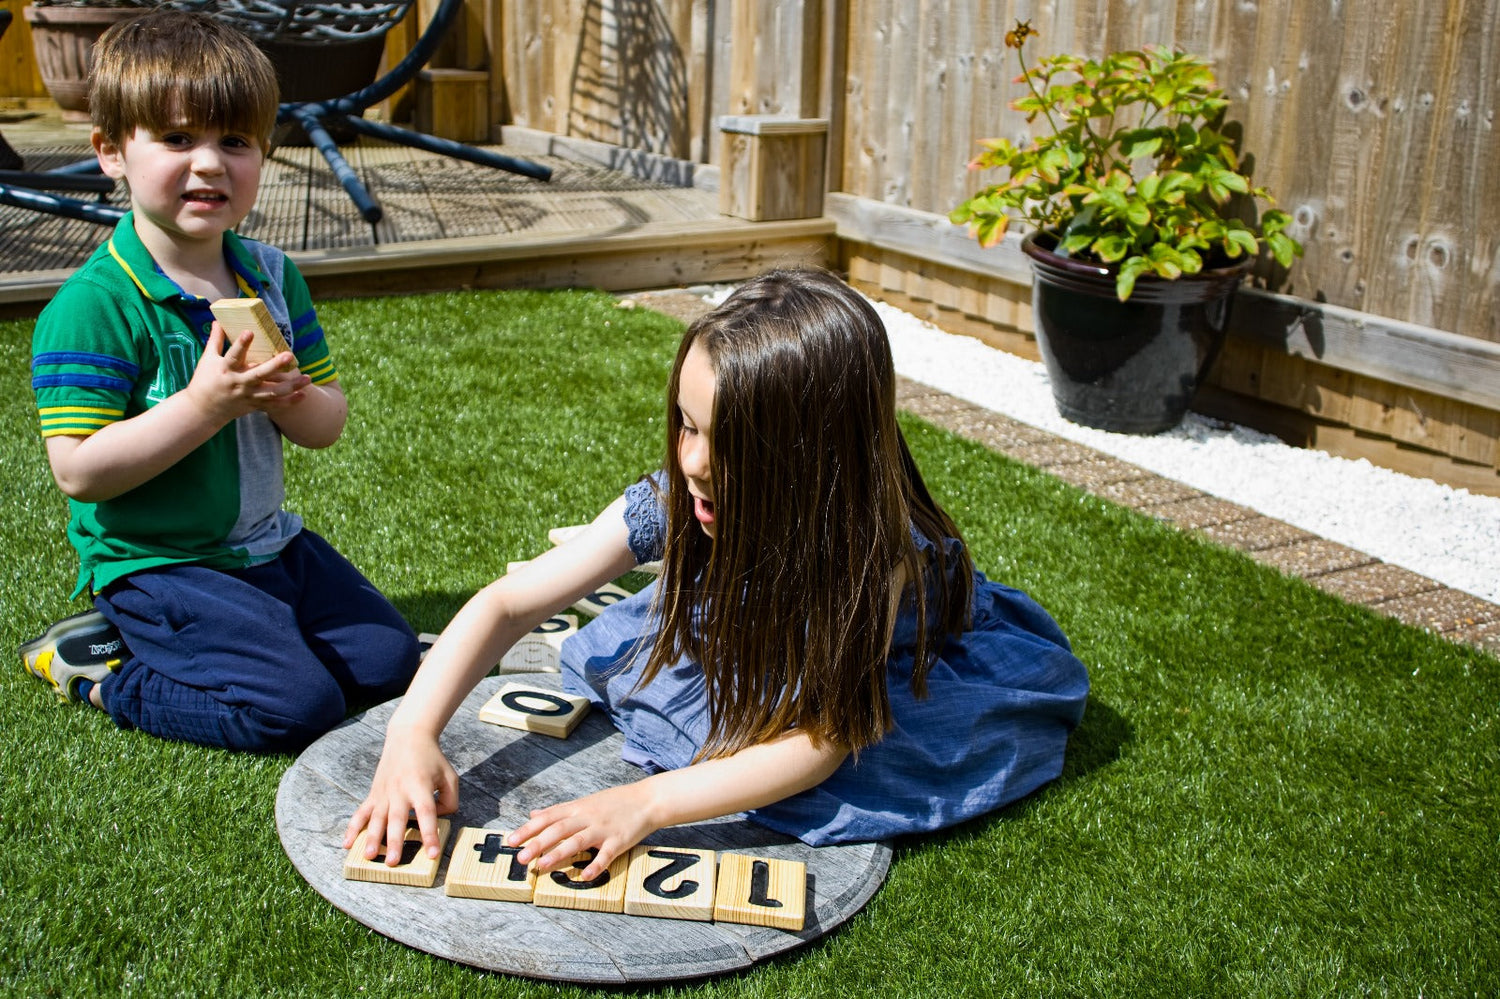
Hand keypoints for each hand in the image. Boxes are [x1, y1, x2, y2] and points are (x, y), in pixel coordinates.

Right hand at [184, 324, 309, 423]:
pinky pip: (274, 406)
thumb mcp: (207, 360)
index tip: (249, 331)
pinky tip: (304, 394)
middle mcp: (239, 383)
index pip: (234, 355)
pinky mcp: (254, 406)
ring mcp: (248, 396)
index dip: (241, 344)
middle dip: (274, 366)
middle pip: (259, 375)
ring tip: (308, 378)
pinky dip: (289, 401)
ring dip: (291, 386)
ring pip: (272, 393)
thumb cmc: (204, 381)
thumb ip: (215, 340)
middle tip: (289, 355)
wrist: (203, 410)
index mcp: (226, 370)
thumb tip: (217, 320)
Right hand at [342, 729, 458, 865]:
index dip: (429, 834)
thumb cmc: (432, 759)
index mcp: (421, 786)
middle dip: (394, 842)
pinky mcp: (374, 794)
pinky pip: (361, 813)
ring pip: (377, 819)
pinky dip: (353, 828)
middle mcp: (400, 790)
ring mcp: (384, 793)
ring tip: (369, 857)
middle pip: (397, 819)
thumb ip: (450, 801)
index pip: (426, 813)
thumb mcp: (450, 777)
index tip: (432, 853)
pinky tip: (347, 843)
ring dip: (372, 839)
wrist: (408, 737)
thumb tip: (437, 820)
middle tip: (392, 862)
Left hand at [507, 782, 659, 879]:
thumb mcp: (584, 802)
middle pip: (558, 829)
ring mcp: (603, 829)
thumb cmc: (614, 802)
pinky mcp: (619, 840)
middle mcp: (587, 817)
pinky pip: (606, 855)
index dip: (529, 829)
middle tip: (520, 857)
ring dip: (558, 853)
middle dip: (537, 843)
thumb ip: (559, 810)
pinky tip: (584, 877)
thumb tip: (534, 814)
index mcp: (577, 808)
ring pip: (577, 841)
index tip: (511, 840)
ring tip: (541, 865)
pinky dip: (595, 866)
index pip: (548, 817)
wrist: (647, 800)